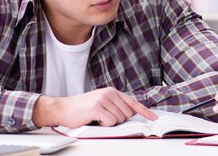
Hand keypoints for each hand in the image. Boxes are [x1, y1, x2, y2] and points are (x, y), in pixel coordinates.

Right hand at [33, 87, 156, 128]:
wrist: (62, 108)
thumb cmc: (81, 109)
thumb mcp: (100, 103)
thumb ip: (114, 106)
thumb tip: (129, 115)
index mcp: (112, 92)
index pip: (132, 102)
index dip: (145, 111)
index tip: (154, 118)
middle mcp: (110, 93)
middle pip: (127, 114)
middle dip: (118, 120)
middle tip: (103, 119)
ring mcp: (104, 99)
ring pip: (119, 119)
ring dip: (109, 123)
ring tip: (97, 118)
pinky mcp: (98, 107)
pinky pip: (111, 122)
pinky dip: (104, 125)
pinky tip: (94, 119)